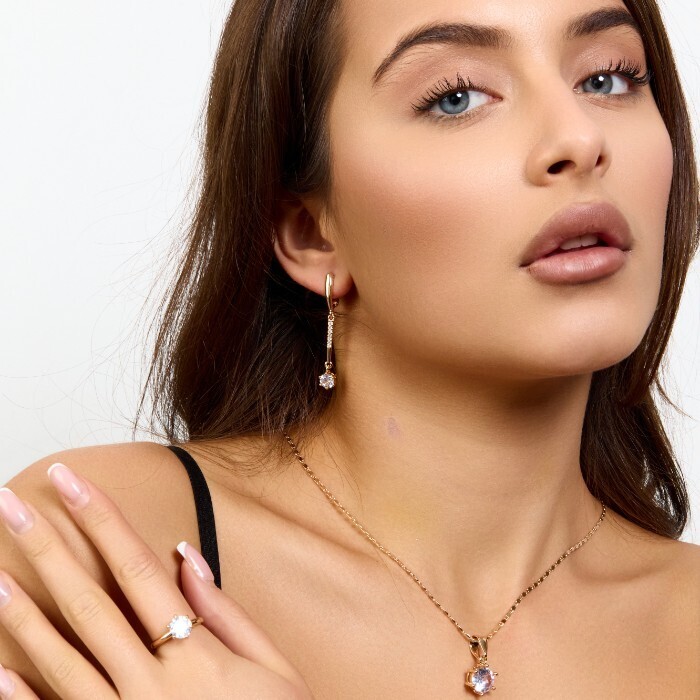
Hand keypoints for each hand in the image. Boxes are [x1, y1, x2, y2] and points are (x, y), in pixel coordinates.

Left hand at [0, 463, 313, 699]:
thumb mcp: (271, 665)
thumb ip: (226, 612)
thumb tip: (186, 556)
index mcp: (195, 653)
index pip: (136, 567)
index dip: (101, 519)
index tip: (70, 482)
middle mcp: (151, 684)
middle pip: (90, 603)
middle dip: (48, 549)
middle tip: (12, 505)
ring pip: (63, 659)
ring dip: (23, 615)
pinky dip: (25, 697)